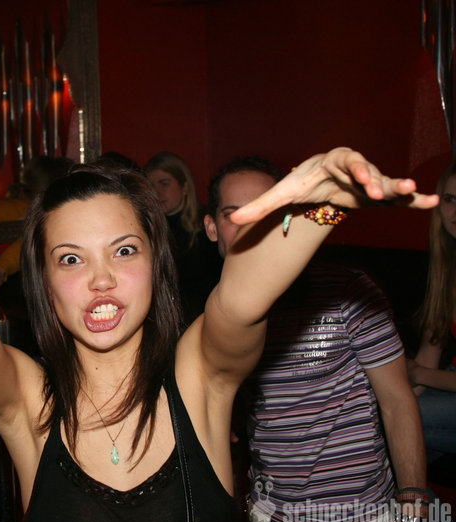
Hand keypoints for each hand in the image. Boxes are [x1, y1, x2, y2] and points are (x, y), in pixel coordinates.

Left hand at [230, 147, 438, 224]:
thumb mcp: (280, 194)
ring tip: (415, 191)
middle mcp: (355, 168)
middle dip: (377, 181)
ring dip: (399, 188)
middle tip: (384, 192)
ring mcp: (369, 182)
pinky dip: (414, 200)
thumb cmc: (301, 183)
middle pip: (369, 172)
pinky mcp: (379, 196)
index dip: (355, 170)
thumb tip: (232, 218)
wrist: (319, 182)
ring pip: (386, 183)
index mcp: (333, 161)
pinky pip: (398, 198)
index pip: (346, 162)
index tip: (361, 181)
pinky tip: (431, 202)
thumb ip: (259, 206)